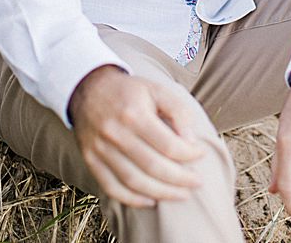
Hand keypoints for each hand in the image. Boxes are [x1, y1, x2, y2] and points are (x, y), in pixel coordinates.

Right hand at [68, 65, 205, 207]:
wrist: (88, 89)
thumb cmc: (130, 91)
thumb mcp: (158, 90)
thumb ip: (179, 111)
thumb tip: (191, 141)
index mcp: (135, 115)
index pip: (167, 144)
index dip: (188, 154)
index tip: (202, 154)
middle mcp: (115, 135)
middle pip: (152, 166)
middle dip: (179, 179)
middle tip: (197, 182)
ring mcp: (100, 150)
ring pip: (133, 181)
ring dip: (160, 193)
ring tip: (181, 195)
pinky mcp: (90, 161)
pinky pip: (111, 187)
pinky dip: (132, 199)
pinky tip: (151, 201)